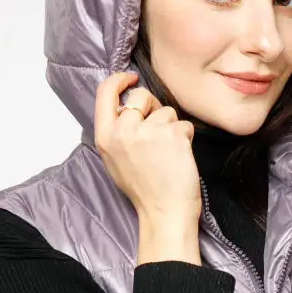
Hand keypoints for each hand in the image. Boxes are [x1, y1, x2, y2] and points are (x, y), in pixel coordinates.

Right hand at [94, 71, 201, 221]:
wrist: (164, 213)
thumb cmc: (143, 190)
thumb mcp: (115, 160)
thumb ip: (117, 132)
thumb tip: (127, 107)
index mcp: (105, 137)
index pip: (105, 92)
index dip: (119, 80)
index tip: (131, 79)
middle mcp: (124, 131)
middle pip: (141, 96)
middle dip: (153, 107)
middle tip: (158, 131)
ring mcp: (149, 132)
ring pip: (166, 111)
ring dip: (172, 128)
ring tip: (168, 153)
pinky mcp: (173, 135)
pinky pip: (184, 124)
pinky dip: (186, 138)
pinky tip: (180, 158)